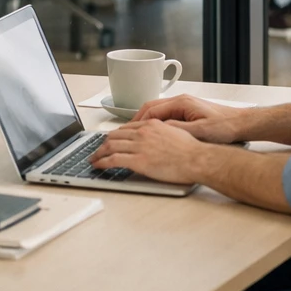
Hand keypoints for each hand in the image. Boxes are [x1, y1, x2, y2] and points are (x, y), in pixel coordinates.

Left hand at [91, 119, 205, 183]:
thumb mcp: (175, 132)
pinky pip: (113, 160)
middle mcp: (142, 132)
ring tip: (94, 158)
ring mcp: (139, 146)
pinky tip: (98, 165)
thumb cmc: (191, 150)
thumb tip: (156, 138)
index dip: (115, 135)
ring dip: (98, 153)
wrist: (197, 159)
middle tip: (97, 150)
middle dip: (103, 143)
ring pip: (110, 146)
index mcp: (151, 125)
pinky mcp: (138, 161)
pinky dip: (102, 162)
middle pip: (114, 136)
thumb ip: (161, 132)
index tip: (109, 140)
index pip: (126, 128)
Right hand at [132, 94, 247, 143]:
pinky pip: (165, 114)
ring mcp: (184, 104)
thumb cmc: (224, 126)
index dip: (138, 121)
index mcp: (181, 103)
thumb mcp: (200, 131)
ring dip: (146, 120)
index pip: (152, 109)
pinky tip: (154, 131)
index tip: (129, 131)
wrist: (241, 123)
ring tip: (136, 132)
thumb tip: (159, 129)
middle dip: (137, 119)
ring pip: (157, 110)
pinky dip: (156, 121)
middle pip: (151, 106)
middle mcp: (180, 100)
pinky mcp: (188, 110)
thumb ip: (178, 129)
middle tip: (127, 132)